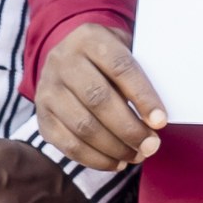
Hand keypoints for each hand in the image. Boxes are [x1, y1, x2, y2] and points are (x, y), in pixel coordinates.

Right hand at [34, 23, 167, 168]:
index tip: (161, 121)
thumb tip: (159, 117)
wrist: (69, 56)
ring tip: (137, 155)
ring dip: (115, 148)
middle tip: (152, 146)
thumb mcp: (126, 50)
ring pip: (83, 126)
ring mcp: (48, 89)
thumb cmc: (110, 59)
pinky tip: (117, 162)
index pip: (120, 68)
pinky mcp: (42, 116)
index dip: (143, 97)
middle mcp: (63, 61)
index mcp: (90, 39)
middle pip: (99, 99)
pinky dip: (96, 159)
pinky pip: (68, 144)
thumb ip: (143, 72)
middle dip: (130, 129)